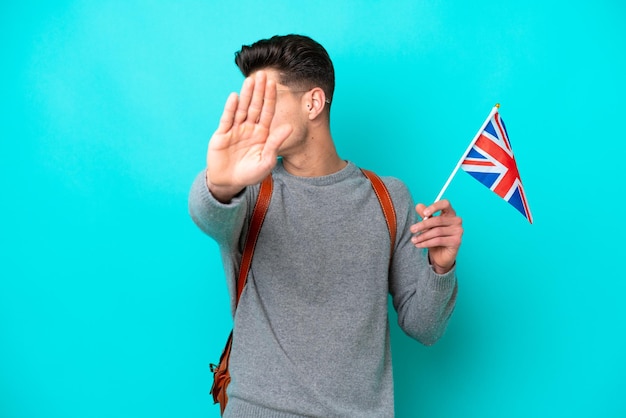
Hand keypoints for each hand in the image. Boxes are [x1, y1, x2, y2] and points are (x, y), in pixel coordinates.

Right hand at [206, 71, 292, 201]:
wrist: (229, 183)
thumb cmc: (250, 174)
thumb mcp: (266, 161)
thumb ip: (276, 143)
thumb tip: (289, 127)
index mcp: (262, 134)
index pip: (267, 112)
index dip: (270, 98)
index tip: (274, 83)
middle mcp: (249, 129)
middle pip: (255, 106)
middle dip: (259, 91)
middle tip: (263, 74)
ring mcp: (235, 130)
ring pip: (242, 109)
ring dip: (246, 95)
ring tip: (250, 80)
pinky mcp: (222, 134)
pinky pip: (227, 119)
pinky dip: (231, 108)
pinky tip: (234, 96)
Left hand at [410, 199, 462, 273]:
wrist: (440, 255)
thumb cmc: (435, 237)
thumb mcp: (428, 225)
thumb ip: (425, 215)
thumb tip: (418, 206)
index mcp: (450, 213)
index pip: (445, 204)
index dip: (434, 207)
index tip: (424, 213)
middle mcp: (457, 220)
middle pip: (438, 220)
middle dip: (422, 225)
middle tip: (412, 229)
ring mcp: (458, 231)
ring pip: (437, 231)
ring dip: (423, 236)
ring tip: (414, 240)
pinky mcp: (456, 241)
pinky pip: (438, 240)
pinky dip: (426, 243)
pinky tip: (419, 245)